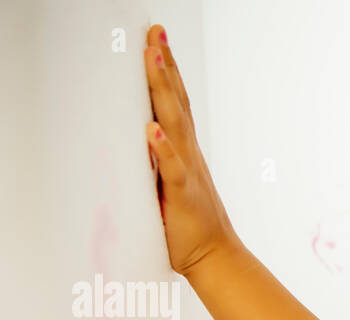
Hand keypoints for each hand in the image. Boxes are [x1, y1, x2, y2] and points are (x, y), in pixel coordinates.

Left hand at [144, 24, 240, 275]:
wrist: (215, 258)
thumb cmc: (189, 227)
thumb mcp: (167, 187)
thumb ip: (154, 164)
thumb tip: (134, 142)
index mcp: (184, 152)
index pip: (173, 103)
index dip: (165, 70)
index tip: (155, 38)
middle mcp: (188, 154)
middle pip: (175, 102)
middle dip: (164, 65)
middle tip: (154, 31)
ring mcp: (187, 172)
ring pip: (174, 124)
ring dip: (163, 90)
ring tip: (152, 59)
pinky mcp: (183, 194)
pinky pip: (172, 168)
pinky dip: (163, 149)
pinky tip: (151, 130)